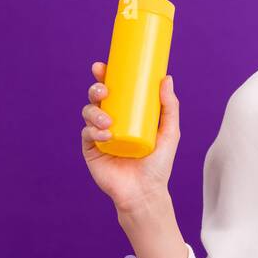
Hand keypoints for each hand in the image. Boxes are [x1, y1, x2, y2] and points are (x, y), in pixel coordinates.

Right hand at [80, 62, 179, 216]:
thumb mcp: (169, 133)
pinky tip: (105, 135)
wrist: (145, 192)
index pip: (114, 90)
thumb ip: (170, 107)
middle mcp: (111, 121)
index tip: (103, 65)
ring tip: (108, 121)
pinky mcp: (91, 150)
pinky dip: (94, 132)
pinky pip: (87, 135)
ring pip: (89, 113)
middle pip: (97, 98)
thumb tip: (166, 78)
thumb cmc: (158, 164)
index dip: (105, 75)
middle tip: (103, 89)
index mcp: (127, 113)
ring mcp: (99, 135)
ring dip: (95, 112)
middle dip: (96, 88)